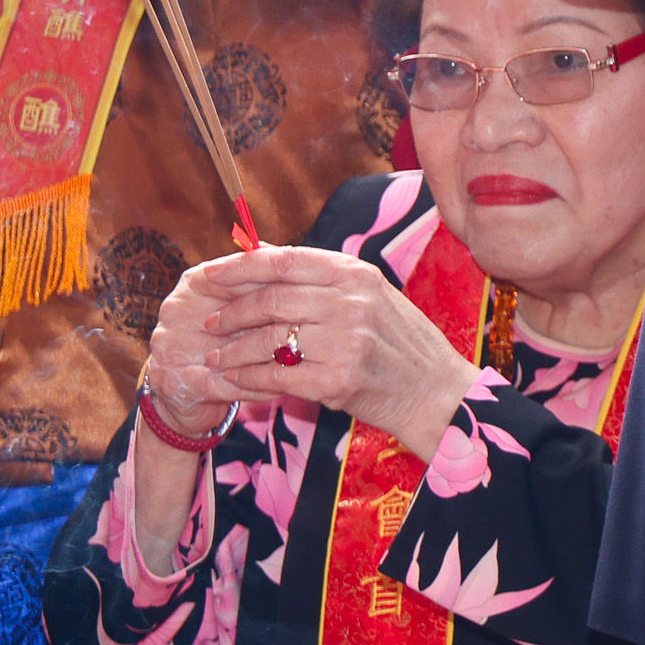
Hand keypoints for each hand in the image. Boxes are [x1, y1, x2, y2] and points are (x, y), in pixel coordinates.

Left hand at [149, 244, 479, 457]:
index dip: (239, 267)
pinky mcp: (339, 381)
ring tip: (215, 358)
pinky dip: (250, 381)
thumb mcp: (368, 295)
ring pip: (270, 341)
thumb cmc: (399, 343)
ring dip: (234, 351)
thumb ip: (317, 277)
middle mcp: (351, 302)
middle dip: (232, 312)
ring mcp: (346, 342)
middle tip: (209, 323)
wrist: (436, 392)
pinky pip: (279, 378)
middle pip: (272, 299)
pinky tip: (235, 382)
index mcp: (356, 274)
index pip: (285, 261)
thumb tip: (259, 252)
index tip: (208, 276)